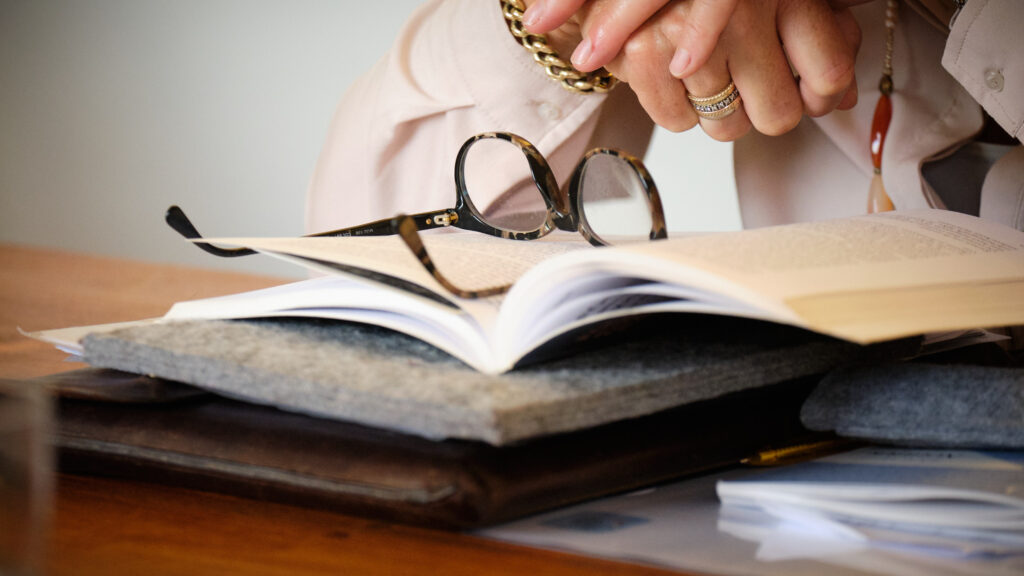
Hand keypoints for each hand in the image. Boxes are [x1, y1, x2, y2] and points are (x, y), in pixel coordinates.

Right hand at [524, 0, 862, 140]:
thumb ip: (821, 39)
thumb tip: (842, 98)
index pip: (829, 74)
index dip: (820, 99)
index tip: (807, 98)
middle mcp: (743, 10)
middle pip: (779, 115)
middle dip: (763, 113)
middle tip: (749, 93)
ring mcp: (691, 35)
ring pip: (727, 127)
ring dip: (718, 115)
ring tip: (708, 82)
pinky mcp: (644, 53)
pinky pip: (678, 122)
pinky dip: (677, 112)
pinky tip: (676, 83)